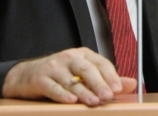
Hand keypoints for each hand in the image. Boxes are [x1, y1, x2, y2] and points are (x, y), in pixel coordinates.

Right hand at [2, 47, 136, 105]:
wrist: (26, 75)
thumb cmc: (59, 74)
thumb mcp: (83, 73)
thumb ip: (107, 79)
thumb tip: (131, 84)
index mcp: (82, 55)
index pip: (100, 63)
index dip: (110, 76)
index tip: (118, 89)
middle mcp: (69, 58)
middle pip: (87, 70)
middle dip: (99, 84)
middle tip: (107, 96)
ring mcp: (54, 67)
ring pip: (71, 80)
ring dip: (84, 92)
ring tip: (93, 102)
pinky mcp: (41, 79)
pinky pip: (53, 87)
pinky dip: (62, 95)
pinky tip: (71, 101)